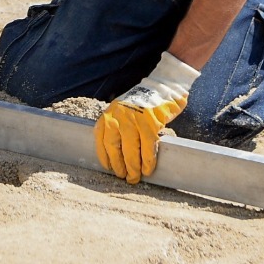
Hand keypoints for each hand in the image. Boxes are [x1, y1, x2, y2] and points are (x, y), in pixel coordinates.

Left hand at [95, 52, 199, 183]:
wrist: (163, 85)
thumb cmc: (142, 102)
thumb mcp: (122, 110)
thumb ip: (118, 126)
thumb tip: (118, 152)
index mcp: (109, 114)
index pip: (101, 140)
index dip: (104, 157)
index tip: (109, 168)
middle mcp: (118, 117)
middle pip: (114, 148)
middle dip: (119, 166)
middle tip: (124, 177)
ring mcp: (134, 120)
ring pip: (130, 151)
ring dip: (133, 167)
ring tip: (136, 177)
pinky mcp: (150, 123)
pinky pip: (147, 148)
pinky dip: (147, 161)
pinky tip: (148, 169)